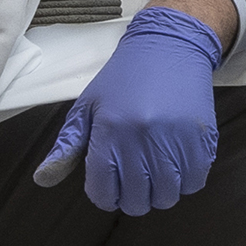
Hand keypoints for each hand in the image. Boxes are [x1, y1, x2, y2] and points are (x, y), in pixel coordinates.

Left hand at [32, 7, 223, 213]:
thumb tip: (43, 179)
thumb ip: (67, 145)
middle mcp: (142, 140)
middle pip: (137, 201)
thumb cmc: (125, 77)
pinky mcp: (202, 137)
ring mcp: (175, 140)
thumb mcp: (89, 105)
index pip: (103, 193)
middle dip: (132, 196)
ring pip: (167, 196)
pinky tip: (177, 162)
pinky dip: (185, 180)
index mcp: (110, 132)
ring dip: (159, 191)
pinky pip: (194, 182)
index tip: (111, 182)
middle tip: (134, 176)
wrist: (170, 44)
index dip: (105, 194)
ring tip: (156, 170)